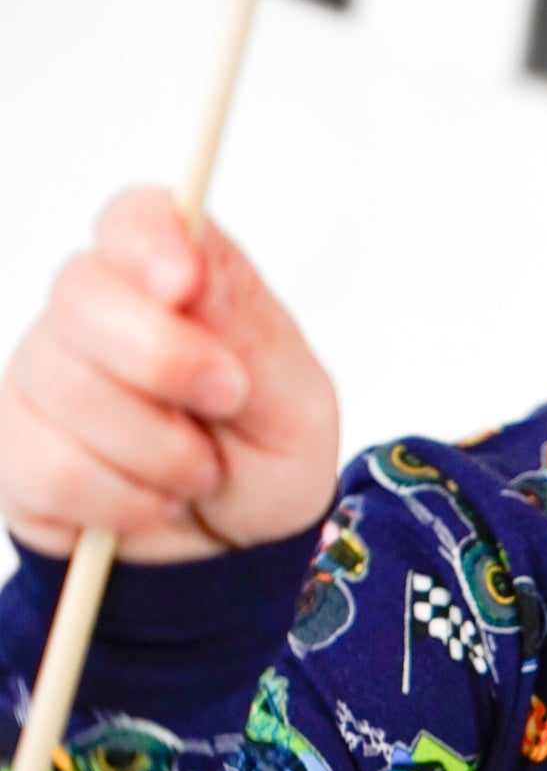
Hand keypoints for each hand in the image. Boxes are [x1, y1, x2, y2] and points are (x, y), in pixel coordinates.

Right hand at [0, 189, 338, 565]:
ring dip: (162, 451)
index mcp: (165, 278)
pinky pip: (55, 470)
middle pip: (81, 295)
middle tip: (229, 401)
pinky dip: (125, 501)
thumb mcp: (296, 400)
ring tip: (198, 469)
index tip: (184, 282)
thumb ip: (249, 327)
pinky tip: (153, 501)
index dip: (148, 243)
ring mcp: (41, 378)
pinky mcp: (15, 450)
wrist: (234, 549)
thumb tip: (194, 256)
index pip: (132, 221)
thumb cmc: (266, 455)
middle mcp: (88, 313)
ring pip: (73, 393)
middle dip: (167, 362)